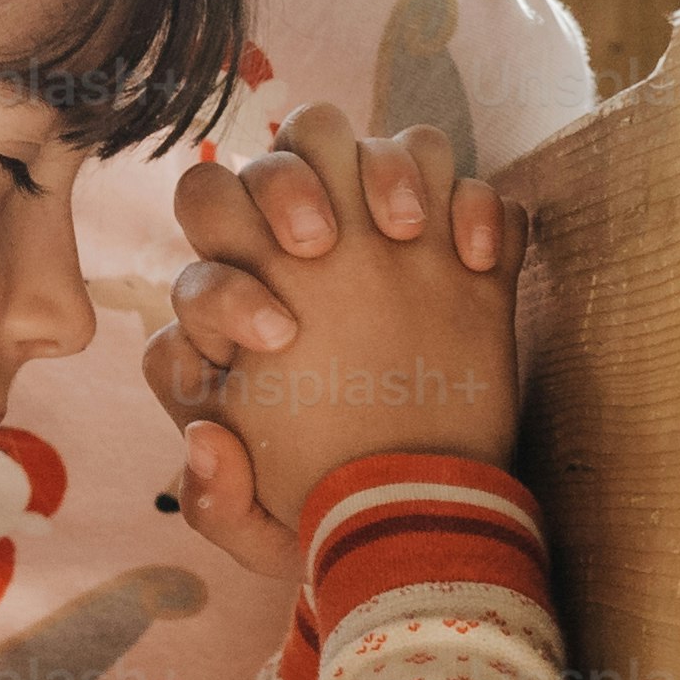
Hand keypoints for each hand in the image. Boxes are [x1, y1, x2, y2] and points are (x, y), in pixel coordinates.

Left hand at [137, 108, 516, 581]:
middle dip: (281, 184)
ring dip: (377, 166)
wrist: (431, 513)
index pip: (197, 262)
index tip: (277, 337)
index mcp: (233, 312)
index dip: (224, 284)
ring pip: (352, 145)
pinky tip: (481, 266)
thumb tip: (204, 438)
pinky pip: (457, 181)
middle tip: (320, 244)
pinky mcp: (450, 250)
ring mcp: (370, 240)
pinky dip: (471, 203)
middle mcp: (290, 257)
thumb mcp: (269, 535)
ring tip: (405, 231)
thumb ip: (219, 505)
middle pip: (260, 166)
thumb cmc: (334, 512)